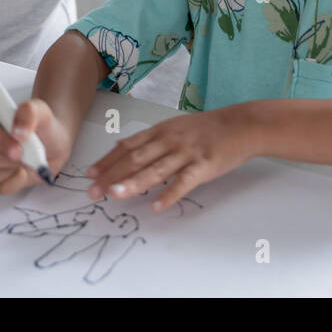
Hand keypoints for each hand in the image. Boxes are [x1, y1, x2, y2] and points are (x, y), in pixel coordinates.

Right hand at [0, 98, 73, 194]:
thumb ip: (29, 112)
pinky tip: (23, 170)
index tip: (19, 142)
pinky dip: (16, 181)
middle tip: (25, 154)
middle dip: (7, 157)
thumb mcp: (41, 111)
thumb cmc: (41, 127)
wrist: (52, 146)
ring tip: (25, 159)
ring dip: (12, 169)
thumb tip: (18, 130)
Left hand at [85, 107, 255, 210]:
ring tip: (115, 195)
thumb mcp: (175, 127)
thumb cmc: (206, 128)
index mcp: (161, 130)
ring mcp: (186, 153)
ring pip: (155, 169)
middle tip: (93, 191)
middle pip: (135, 158)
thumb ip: (151, 139)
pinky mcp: (204, 166)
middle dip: (111, 175)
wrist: (240, 125)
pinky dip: (169, 194)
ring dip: (133, 183)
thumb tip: (123, 148)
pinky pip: (184, 182)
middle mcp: (169, 140)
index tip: (90, 174)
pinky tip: (157, 206)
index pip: (128, 146)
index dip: (108, 160)